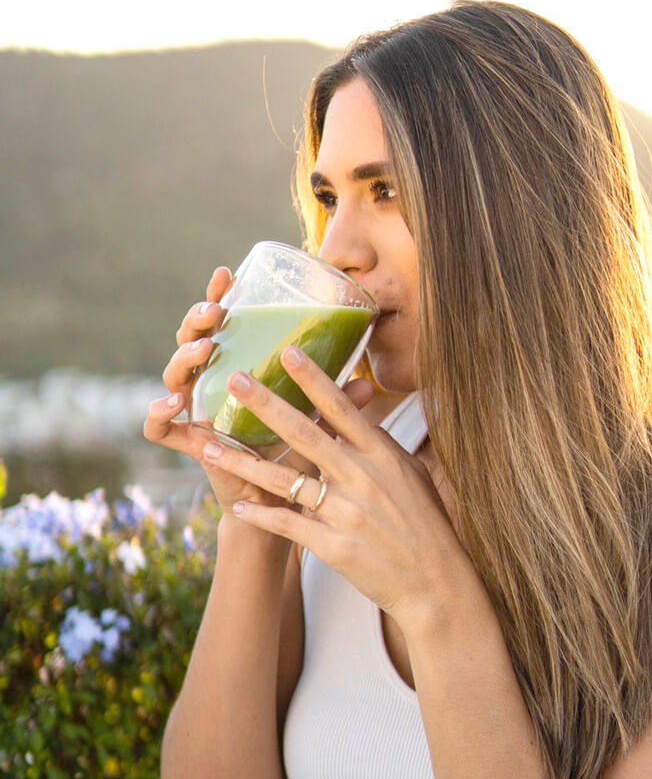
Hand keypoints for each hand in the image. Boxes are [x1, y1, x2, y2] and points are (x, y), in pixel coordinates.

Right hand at [142, 266, 376, 520]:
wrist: (281, 504)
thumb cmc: (299, 454)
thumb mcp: (318, 422)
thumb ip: (334, 402)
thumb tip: (366, 383)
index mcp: (237, 367)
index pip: (222, 323)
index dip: (218, 295)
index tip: (227, 274)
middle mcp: (212, 384)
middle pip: (191, 340)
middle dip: (197, 320)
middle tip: (217, 312)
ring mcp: (196, 411)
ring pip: (174, 375)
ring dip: (184, 358)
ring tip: (204, 350)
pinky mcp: (188, 443)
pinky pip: (158, 428)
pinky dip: (157, 414)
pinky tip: (172, 404)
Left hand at [199, 345, 473, 624]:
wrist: (437, 584)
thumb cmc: (427, 527)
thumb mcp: (413, 477)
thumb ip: (382, 448)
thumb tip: (361, 419)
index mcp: (382, 456)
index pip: (342, 409)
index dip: (314, 379)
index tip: (288, 352)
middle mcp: (363, 478)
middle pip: (306, 434)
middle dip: (267, 405)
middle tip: (235, 380)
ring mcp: (347, 513)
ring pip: (285, 481)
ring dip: (243, 462)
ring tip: (208, 446)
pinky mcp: (335, 546)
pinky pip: (288, 525)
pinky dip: (261, 515)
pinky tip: (238, 506)